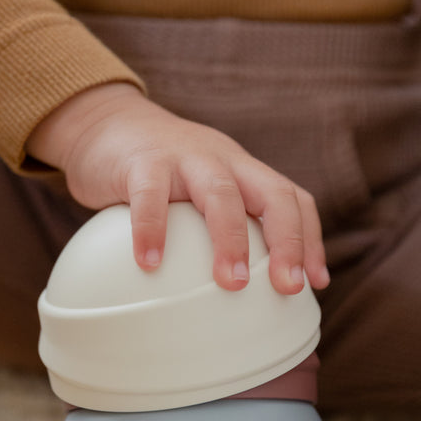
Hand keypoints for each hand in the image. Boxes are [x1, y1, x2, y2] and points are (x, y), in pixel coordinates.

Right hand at [27, 83, 328, 294]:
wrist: (105, 123)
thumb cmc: (158, 172)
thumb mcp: (200, 190)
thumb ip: (221, 226)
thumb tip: (237, 297)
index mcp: (243, 171)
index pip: (292, 198)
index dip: (309, 239)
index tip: (315, 283)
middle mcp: (224, 160)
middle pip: (271, 194)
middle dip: (287, 241)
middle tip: (288, 287)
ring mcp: (184, 157)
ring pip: (221, 193)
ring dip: (231, 240)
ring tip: (233, 284)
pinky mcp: (141, 161)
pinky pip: (150, 196)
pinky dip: (152, 230)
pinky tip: (150, 265)